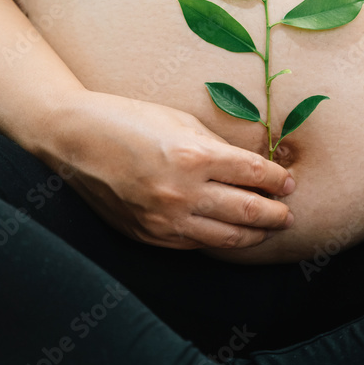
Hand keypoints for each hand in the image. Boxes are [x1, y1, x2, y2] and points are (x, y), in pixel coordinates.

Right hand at [44, 89, 295, 249]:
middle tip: (288, 214)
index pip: (254, 175)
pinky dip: (218, 239)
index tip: (289, 183)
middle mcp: (182, 193)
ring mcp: (164, 220)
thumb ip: (218, 148)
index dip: (278, 181)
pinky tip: (230, 233)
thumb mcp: (181, 121)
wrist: (74, 139)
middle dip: (276, 214)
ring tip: (268, 229)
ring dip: (254, 235)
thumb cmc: (130, 120)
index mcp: (194, 156)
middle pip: (248, 211)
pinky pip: (195, 244)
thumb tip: (253, 168)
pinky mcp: (149, 236)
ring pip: (226, 238)